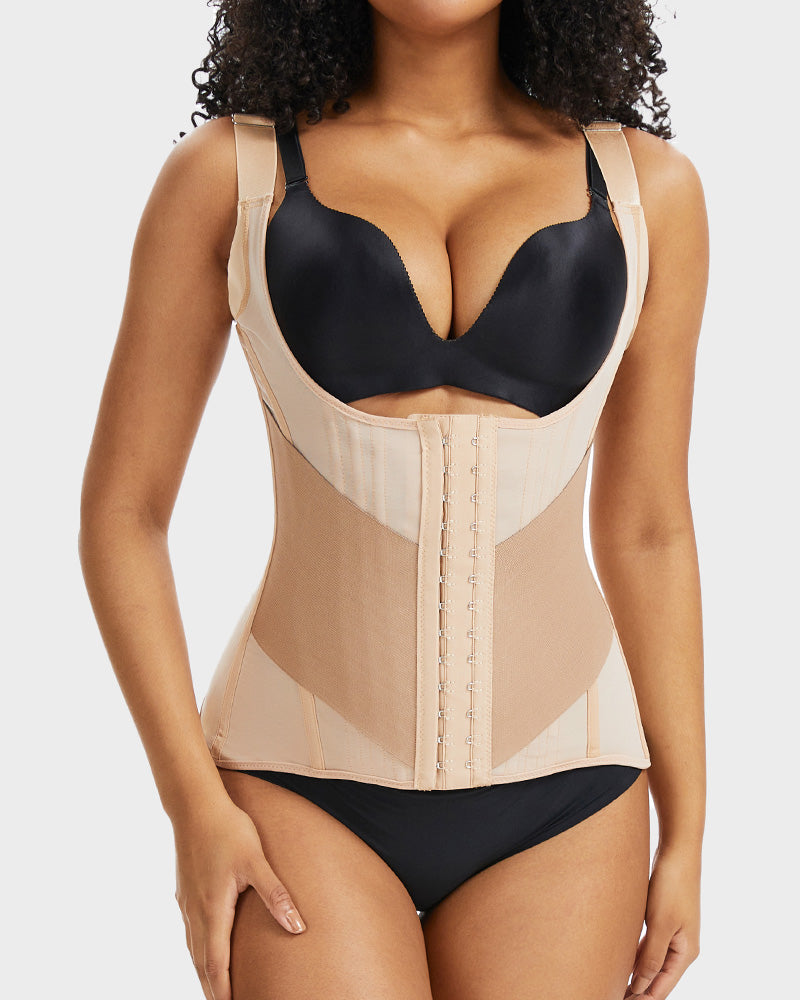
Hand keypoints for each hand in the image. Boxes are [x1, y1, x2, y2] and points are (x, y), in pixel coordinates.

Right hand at [172, 796, 306, 999]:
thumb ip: (276, 895)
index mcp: (213, 910)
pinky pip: (189, 933)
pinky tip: (203, 950)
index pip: (217, 964)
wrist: (195, 806)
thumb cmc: (228, 830)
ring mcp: (186, 902)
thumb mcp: (256, 861)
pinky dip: (197, 952)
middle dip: (213, 989)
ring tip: (215, 990)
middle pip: (201, 964)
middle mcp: (195, 912)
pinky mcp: (184, 892)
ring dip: (204, 973)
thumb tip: (298, 927)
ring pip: (193, 949)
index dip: (225, 991)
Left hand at [624, 843, 701, 998]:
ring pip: (651, 962)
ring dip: (635, 973)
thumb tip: (640, 986)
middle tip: (610, 994)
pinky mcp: (662, 918)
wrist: (677, 851)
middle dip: (637, 990)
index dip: (642, 999)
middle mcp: (682, 946)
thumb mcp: (660, 924)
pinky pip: (648, 945)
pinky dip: (636, 955)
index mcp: (686, 952)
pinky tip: (621, 960)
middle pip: (657, 978)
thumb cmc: (671, 885)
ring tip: (613, 984)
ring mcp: (673, 932)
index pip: (662, 987)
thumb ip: (651, 956)